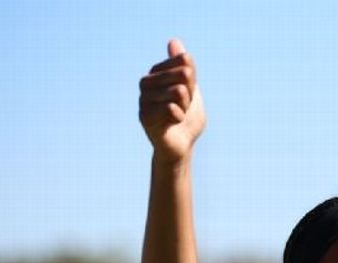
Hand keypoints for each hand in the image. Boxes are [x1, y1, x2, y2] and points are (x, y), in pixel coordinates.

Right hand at [139, 39, 206, 160]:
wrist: (182, 146)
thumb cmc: (187, 119)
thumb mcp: (192, 89)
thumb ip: (185, 67)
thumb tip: (173, 41)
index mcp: (156, 72)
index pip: (185, 63)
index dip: (194, 82)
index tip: (188, 94)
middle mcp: (145, 82)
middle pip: (183, 75)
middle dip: (191, 95)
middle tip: (183, 108)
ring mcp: (143, 98)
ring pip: (178, 92)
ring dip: (185, 108)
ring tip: (177, 116)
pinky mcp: (144, 116)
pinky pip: (171, 108)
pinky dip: (179, 118)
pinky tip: (172, 123)